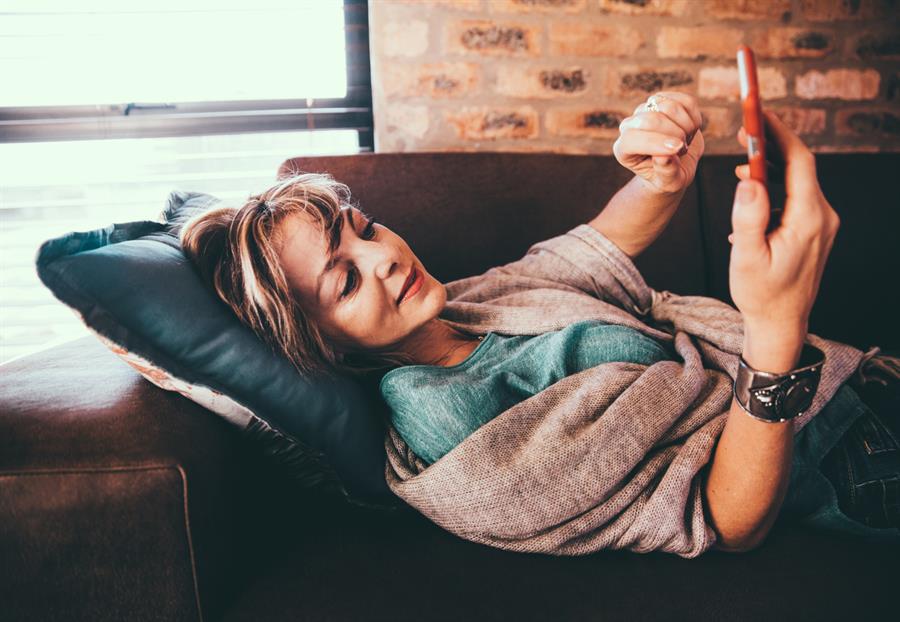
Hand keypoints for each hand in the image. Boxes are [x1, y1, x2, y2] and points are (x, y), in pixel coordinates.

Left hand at [613, 91, 704, 194]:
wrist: (677, 165)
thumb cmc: (669, 177)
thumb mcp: (669, 182)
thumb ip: (665, 172)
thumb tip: (664, 155)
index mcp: (623, 149)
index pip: (632, 139)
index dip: (656, 142)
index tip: (677, 149)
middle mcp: (629, 126)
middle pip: (651, 120)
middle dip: (675, 135)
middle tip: (682, 150)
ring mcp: (646, 110)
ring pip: (670, 107)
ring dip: (686, 127)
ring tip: (684, 141)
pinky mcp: (664, 100)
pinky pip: (685, 101)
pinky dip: (694, 117)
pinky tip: (690, 130)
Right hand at [728, 110, 840, 331]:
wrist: (781, 324)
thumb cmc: (761, 294)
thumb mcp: (747, 257)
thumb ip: (749, 216)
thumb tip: (748, 179)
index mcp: (808, 218)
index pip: (799, 160)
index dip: (779, 132)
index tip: (759, 114)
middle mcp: (823, 216)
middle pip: (800, 166)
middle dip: (772, 145)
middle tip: (746, 130)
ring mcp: (822, 224)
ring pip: (798, 182)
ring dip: (771, 169)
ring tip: (742, 169)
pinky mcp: (816, 231)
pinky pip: (797, 198)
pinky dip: (776, 189)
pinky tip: (753, 199)